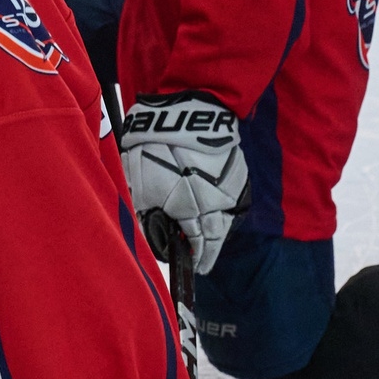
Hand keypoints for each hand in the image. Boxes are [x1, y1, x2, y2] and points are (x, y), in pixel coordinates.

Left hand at [118, 91, 245, 275]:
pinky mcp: (238, 172)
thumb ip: (147, 217)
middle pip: (215, 237)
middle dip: (208, 252)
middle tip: (203, 264)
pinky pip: (232, 199)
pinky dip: (223, 208)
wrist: (187, 111)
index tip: (193, 267)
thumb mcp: (141, 187)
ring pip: (226, 219)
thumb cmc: (156, 149)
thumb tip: (152, 238)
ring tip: (209, 241)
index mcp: (192, 211)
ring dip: (217, 231)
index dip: (194, 258)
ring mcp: (231, 188)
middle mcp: (217, 204)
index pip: (196, 246)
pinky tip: (215, 210)